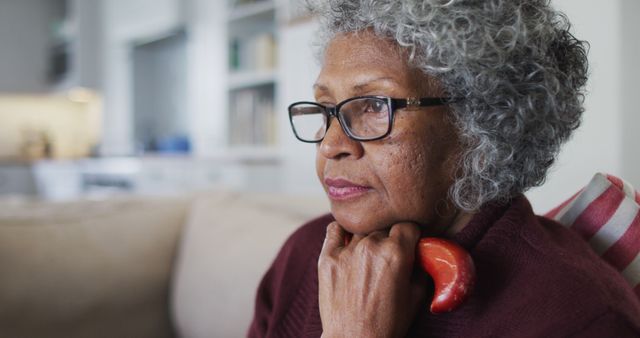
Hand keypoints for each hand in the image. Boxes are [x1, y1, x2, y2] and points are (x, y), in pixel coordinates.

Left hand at [318, 222, 427, 337]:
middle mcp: (371, 246)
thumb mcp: (416, 296)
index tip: (409, 242)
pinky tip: (348, 241)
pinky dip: (343, 231)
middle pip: (384, 227)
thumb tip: (420, 250)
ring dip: (368, 238)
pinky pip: (335, 229)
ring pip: (362, 229)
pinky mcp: (327, 257)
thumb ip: (421, 267)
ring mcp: (347, 250)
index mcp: (396, 253)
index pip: (407, 225)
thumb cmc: (388, 323)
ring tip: (369, 256)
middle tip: (389, 255)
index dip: (410, 234)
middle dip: (389, 238)